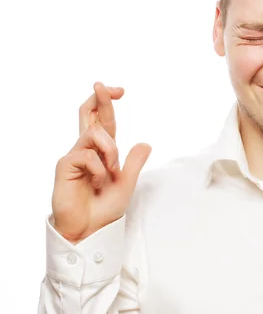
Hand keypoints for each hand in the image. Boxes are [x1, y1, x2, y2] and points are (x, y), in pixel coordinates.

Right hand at [51, 82, 151, 242]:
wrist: (90, 228)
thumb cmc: (104, 207)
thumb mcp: (127, 182)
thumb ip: (134, 162)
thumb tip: (145, 143)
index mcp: (101, 151)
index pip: (103, 121)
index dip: (108, 103)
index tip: (120, 90)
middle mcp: (86, 149)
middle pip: (88, 114)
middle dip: (98, 98)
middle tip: (103, 85)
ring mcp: (74, 156)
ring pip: (95, 134)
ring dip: (111, 151)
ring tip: (111, 172)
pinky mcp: (65, 165)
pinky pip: (88, 155)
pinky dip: (100, 168)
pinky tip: (98, 182)